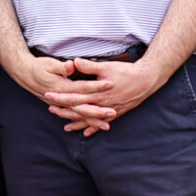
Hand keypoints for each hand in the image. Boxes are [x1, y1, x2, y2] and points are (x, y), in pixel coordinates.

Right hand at [12, 54, 111, 135]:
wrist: (24, 74)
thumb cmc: (38, 67)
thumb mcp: (49, 64)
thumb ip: (61, 67)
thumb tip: (71, 65)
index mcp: (61, 87)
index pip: (82, 88)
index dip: (96, 86)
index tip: (110, 84)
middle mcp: (61, 99)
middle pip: (81, 107)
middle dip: (97, 112)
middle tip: (112, 112)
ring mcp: (60, 105)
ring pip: (78, 116)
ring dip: (92, 121)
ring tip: (107, 126)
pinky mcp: (60, 107)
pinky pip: (72, 118)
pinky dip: (81, 125)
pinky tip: (89, 131)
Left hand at [44, 57, 167, 135]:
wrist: (147, 80)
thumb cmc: (126, 72)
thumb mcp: (106, 67)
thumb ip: (89, 66)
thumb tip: (74, 61)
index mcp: (98, 93)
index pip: (75, 96)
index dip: (61, 96)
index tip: (48, 95)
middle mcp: (102, 104)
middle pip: (79, 110)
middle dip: (64, 111)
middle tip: (51, 110)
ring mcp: (110, 110)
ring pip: (90, 119)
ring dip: (77, 122)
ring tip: (65, 127)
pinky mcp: (117, 112)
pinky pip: (102, 122)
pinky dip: (94, 127)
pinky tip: (86, 133)